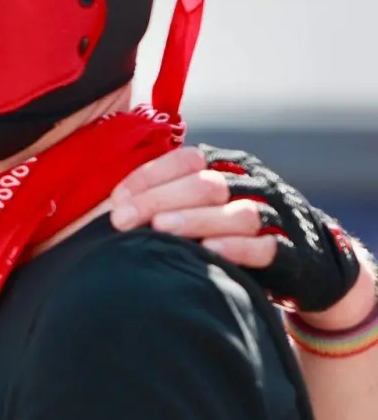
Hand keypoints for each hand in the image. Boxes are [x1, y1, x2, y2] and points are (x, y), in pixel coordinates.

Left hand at [109, 145, 363, 313]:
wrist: (308, 260)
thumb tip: (111, 209)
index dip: (149, 177)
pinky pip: (267, 246)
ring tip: (161, 230)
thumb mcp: (204, 207)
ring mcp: (275, 214)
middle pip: (205, 183)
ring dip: (195, 220)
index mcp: (227, 166)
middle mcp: (252, 183)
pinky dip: (237, 248)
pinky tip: (208, 252)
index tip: (115, 201)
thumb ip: (169, 200)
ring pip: (237, 211)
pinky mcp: (292, 250)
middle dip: (159, 199)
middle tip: (122, 220)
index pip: (186, 159)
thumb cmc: (233, 231)